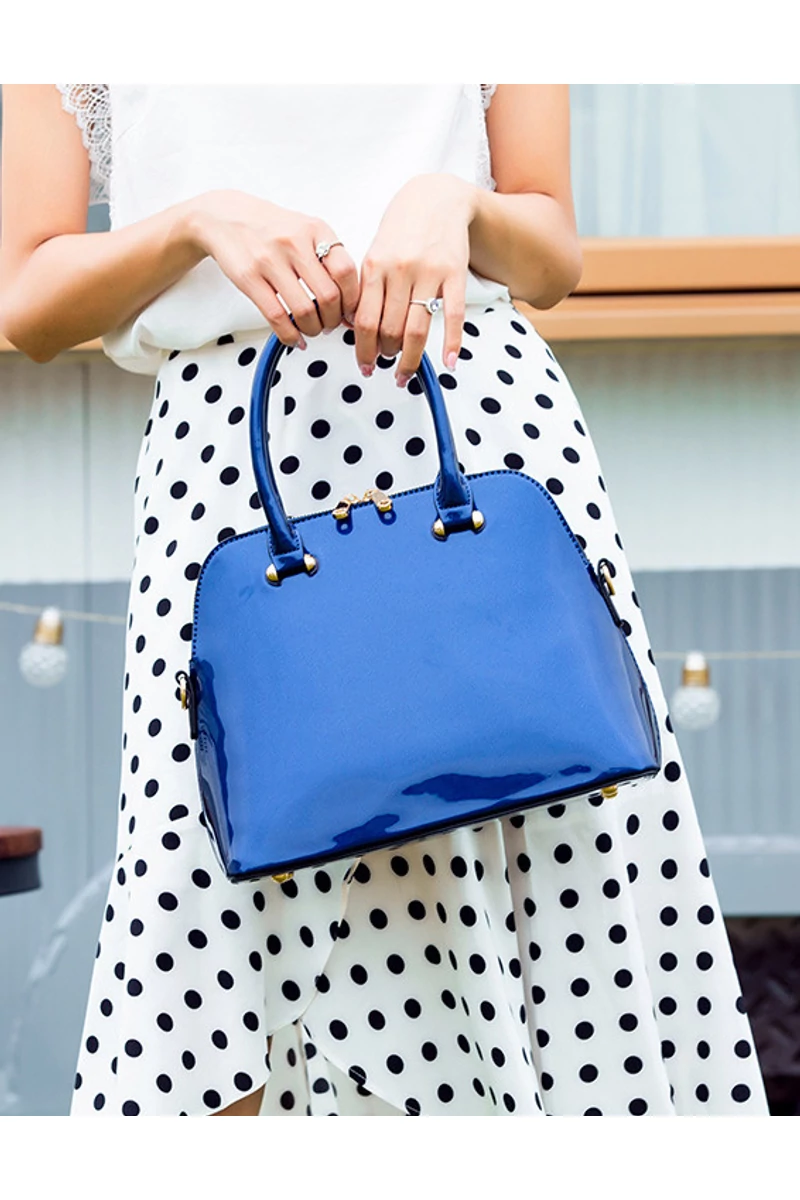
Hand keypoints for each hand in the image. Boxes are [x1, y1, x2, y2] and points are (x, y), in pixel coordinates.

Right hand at [183, 189, 359, 348]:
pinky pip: (277, 317)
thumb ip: (329, 259)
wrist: (226, 217)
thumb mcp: (306, 230)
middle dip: (333, 320)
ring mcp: (271, 260)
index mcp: (315, 230)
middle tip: (329, 324)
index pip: (346, 272)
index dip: (352, 300)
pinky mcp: (249, 278)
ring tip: (311, 329)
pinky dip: (290, 335)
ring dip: (313, 329)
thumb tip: (351, 301)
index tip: (348, 312)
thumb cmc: (270, 228)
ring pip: (305, 311)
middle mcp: (295, 242)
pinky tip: (294, 338)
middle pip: (329, 296)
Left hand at [353, 174, 478, 385]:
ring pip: (417, 329)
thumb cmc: (402, 228)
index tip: (365, 365)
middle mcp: (400, 270)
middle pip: (390, 329)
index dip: (363, 349)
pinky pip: (453, 316)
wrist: (436, 197)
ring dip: (410, 358)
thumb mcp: (375, 252)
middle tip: (385, 366)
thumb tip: (356, 327)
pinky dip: (451, 344)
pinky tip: (448, 363)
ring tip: (405, 373)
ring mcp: (429, 272)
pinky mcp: (455, 273)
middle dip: (385, 355)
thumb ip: (367, 288)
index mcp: (374, 266)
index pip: (364, 320)